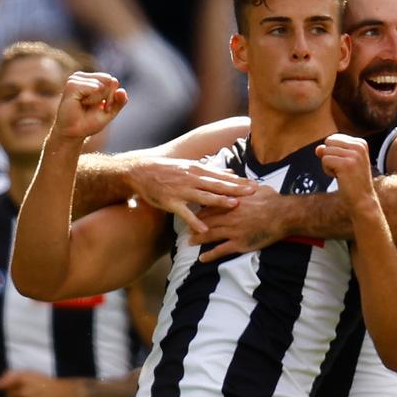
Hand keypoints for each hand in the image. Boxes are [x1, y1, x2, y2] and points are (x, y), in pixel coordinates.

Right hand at [54, 72, 128, 139]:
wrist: (74, 132)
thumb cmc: (89, 122)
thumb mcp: (110, 112)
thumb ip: (119, 101)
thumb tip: (122, 90)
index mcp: (92, 80)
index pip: (112, 81)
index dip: (112, 97)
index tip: (102, 108)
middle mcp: (83, 77)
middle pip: (108, 80)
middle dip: (106, 97)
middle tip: (93, 108)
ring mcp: (76, 79)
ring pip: (100, 84)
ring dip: (97, 99)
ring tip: (86, 106)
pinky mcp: (72, 85)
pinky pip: (93, 88)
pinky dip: (91, 99)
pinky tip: (82, 103)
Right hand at [128, 158, 256, 232]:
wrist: (140, 171)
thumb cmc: (167, 169)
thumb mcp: (191, 166)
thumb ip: (211, 171)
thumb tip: (231, 172)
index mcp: (198, 170)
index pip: (223, 177)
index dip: (240, 181)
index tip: (255, 185)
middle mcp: (192, 179)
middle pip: (218, 185)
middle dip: (236, 189)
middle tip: (253, 192)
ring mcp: (181, 190)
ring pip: (204, 196)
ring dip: (219, 201)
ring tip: (234, 205)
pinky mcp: (171, 201)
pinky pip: (185, 213)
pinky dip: (194, 221)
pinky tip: (204, 229)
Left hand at [191, 185, 284, 261]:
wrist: (284, 215)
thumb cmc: (274, 201)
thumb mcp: (258, 188)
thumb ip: (247, 186)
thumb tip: (245, 182)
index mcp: (232, 201)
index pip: (210, 204)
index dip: (201, 208)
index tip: (194, 210)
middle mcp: (229, 215)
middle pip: (206, 220)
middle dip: (195, 224)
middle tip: (187, 227)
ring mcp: (233, 230)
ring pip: (210, 234)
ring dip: (198, 238)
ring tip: (190, 241)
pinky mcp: (239, 243)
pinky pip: (220, 250)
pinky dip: (210, 255)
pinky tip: (202, 258)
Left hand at [317, 134, 375, 210]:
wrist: (362, 200)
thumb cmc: (352, 182)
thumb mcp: (342, 162)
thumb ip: (330, 151)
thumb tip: (318, 149)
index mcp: (361, 143)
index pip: (333, 138)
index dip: (334, 153)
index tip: (346, 165)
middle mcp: (359, 146)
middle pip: (328, 143)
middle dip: (330, 157)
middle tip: (343, 170)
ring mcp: (353, 155)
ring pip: (325, 151)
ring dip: (329, 166)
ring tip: (342, 175)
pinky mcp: (346, 164)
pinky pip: (325, 160)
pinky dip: (328, 171)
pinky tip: (339, 178)